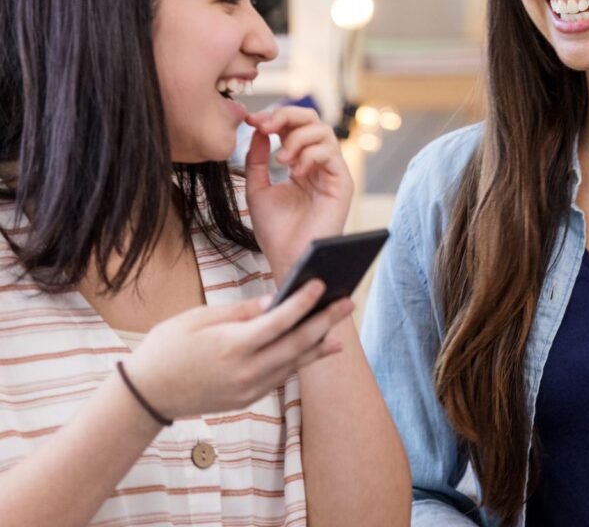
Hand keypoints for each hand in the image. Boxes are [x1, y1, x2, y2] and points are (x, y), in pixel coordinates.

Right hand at [124, 280, 353, 419]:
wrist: (146, 395)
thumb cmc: (168, 347)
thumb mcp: (198, 319)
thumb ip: (240, 312)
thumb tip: (274, 302)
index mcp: (231, 346)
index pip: (278, 322)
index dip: (302, 303)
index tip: (321, 284)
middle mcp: (245, 371)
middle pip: (296, 344)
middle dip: (325, 321)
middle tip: (347, 301)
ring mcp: (248, 388)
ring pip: (294, 363)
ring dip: (320, 344)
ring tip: (340, 326)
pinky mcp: (247, 398)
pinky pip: (282, 376)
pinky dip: (302, 361)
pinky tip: (317, 349)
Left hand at [243, 107, 353, 280]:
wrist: (288, 259)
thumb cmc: (275, 232)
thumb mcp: (256, 189)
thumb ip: (257, 159)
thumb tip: (260, 130)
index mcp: (300, 163)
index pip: (293, 126)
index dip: (274, 117)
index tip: (251, 120)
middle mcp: (319, 164)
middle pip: (312, 119)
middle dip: (286, 116)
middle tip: (265, 125)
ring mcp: (332, 172)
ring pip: (323, 131)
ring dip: (296, 138)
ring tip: (281, 160)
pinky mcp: (342, 183)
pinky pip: (330, 153)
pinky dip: (309, 155)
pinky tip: (295, 172)